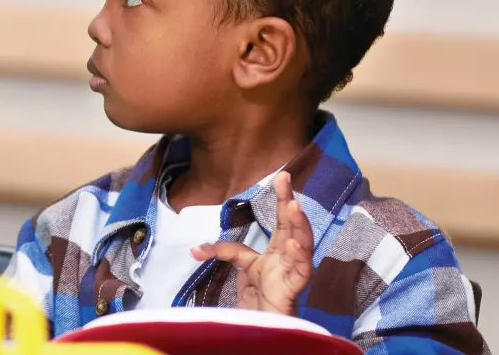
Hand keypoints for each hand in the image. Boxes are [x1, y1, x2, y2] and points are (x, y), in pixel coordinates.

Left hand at [191, 171, 314, 314]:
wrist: (261, 322)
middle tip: (285, 180)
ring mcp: (294, 271)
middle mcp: (290, 256)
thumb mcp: (241, 266)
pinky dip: (298, 256)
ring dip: (299, 226)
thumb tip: (196, 248)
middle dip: (291, 203)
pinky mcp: (294, 288)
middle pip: (293, 226)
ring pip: (302, 246)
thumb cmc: (258, 294)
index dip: (282, 198)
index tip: (282, 176)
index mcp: (278, 249)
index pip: (282, 219)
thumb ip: (224, 252)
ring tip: (293, 206)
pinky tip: (293, 243)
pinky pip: (301, 271)